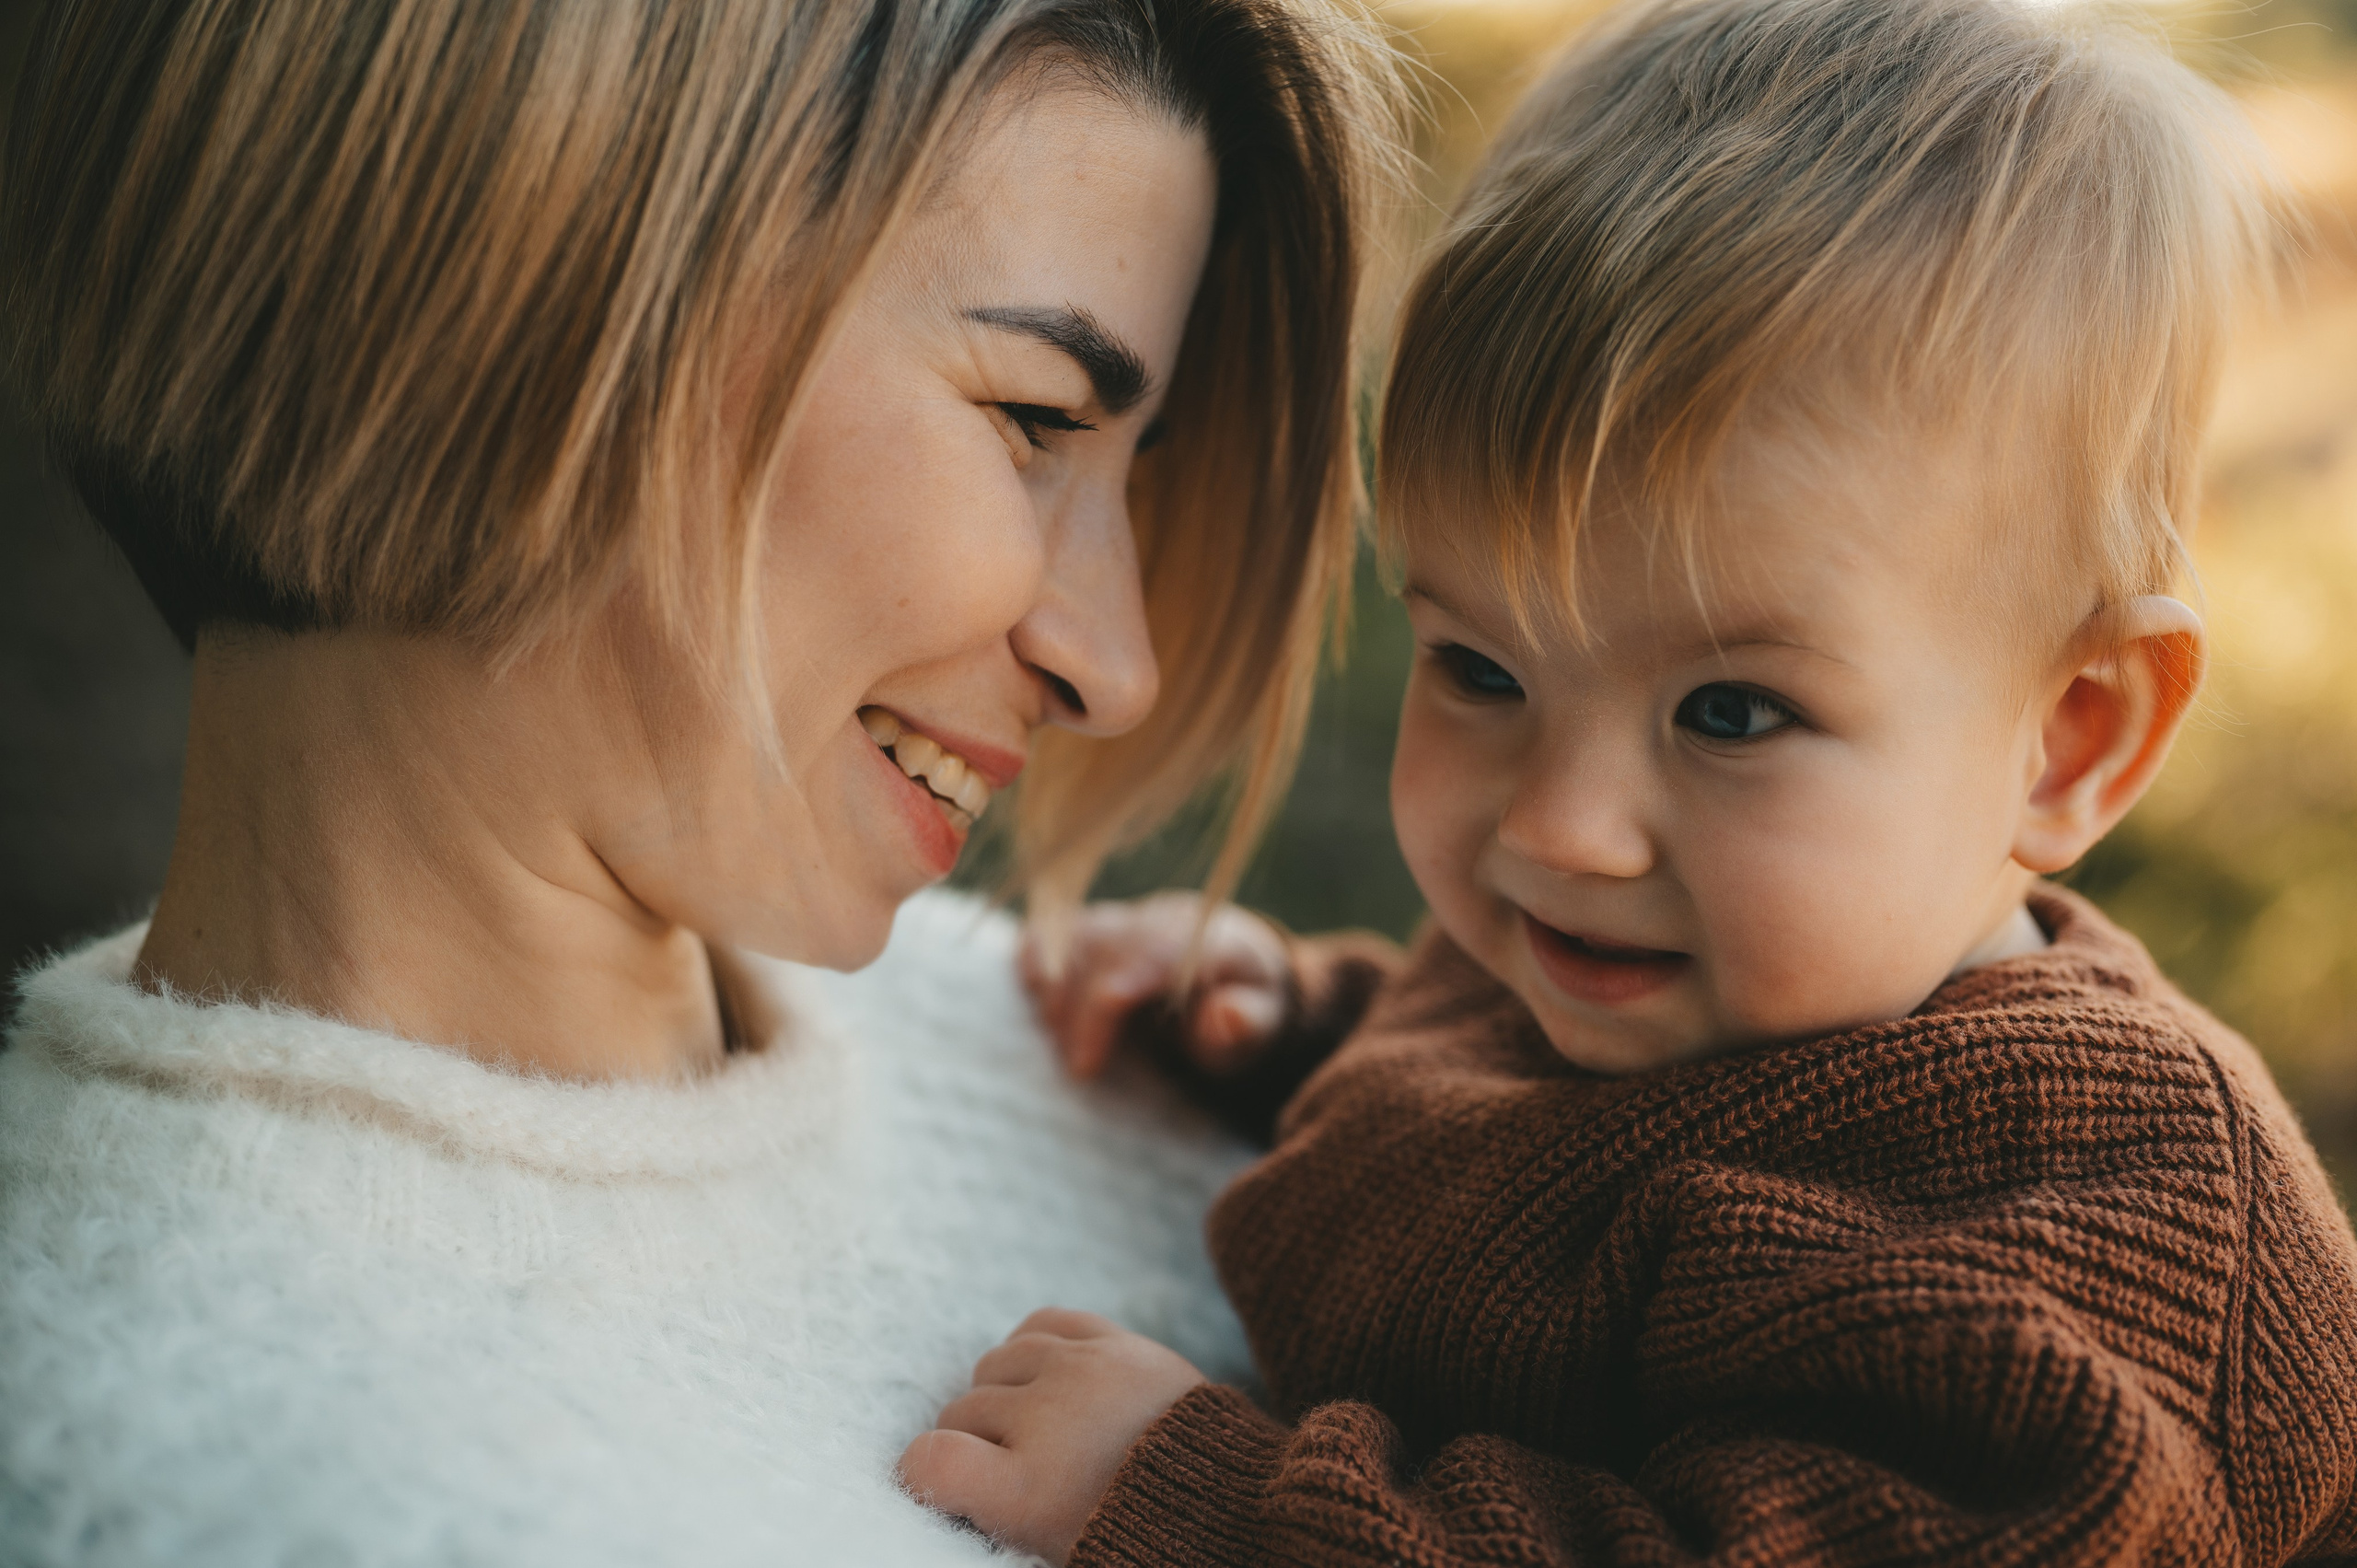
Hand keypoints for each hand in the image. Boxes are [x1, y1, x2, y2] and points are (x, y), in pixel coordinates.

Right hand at [898, 1309, 1205, 1564]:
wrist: (1233, 1501)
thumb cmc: (1140, 1536)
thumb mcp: (1058, 1550)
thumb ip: (1000, 1515)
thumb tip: (953, 1492)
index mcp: (1027, 1491)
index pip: (927, 1461)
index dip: (918, 1475)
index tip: (936, 1488)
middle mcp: (1045, 1420)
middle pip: (957, 1412)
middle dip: (968, 1443)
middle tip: (1000, 1471)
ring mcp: (1079, 1371)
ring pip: (994, 1362)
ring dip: (998, 1394)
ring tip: (1027, 1426)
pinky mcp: (1113, 1340)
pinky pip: (1041, 1322)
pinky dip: (1030, 1347)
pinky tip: (1042, 1377)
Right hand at [1020, 893, 1292, 1079]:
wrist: (1229, 970)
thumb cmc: (1244, 1007)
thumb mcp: (1261, 1026)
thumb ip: (1246, 1023)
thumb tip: (1226, 1018)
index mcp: (1210, 938)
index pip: (1154, 953)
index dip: (1112, 997)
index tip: (1086, 1059)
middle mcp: (1161, 917)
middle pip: (1104, 948)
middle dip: (1080, 1011)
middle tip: (1079, 1068)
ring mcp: (1124, 917)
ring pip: (1072, 937)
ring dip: (1054, 991)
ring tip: (1058, 1041)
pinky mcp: (1094, 926)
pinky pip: (1052, 928)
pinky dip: (1034, 956)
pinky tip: (1030, 991)